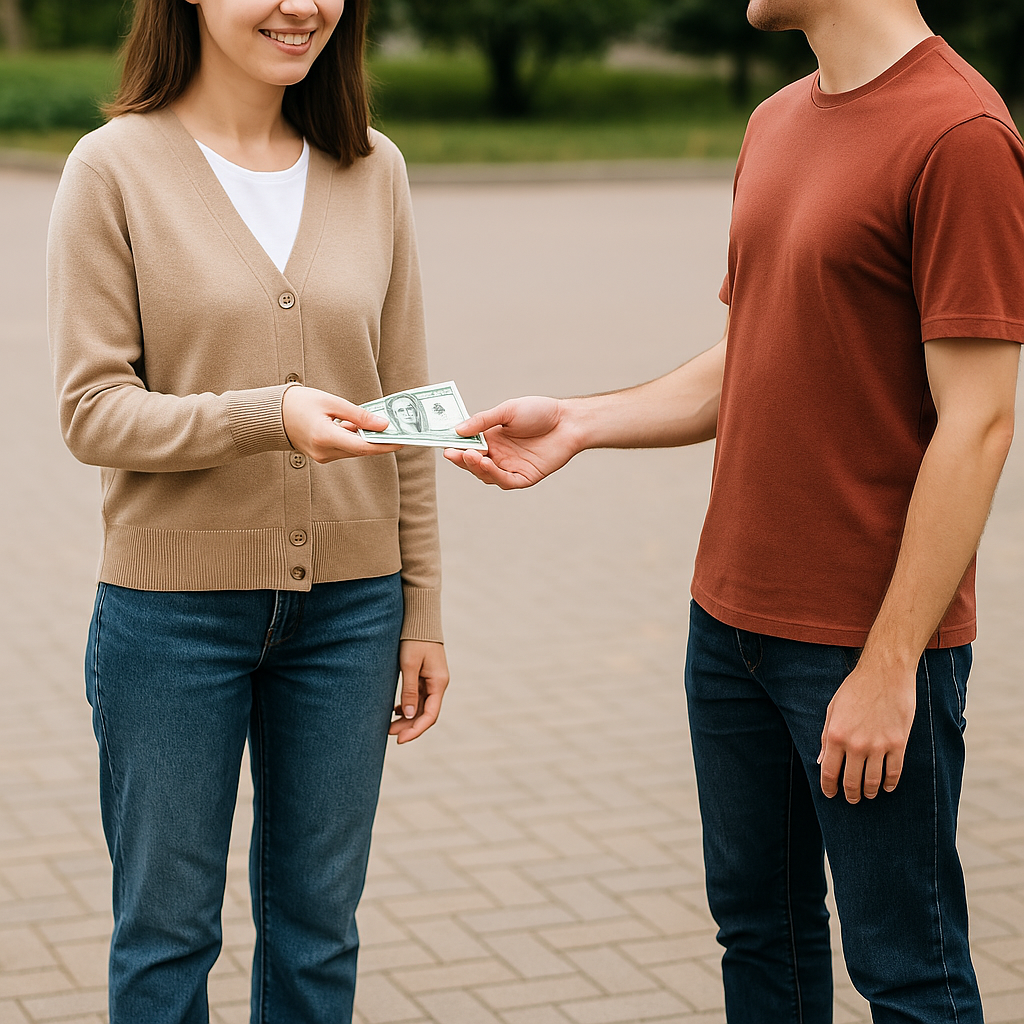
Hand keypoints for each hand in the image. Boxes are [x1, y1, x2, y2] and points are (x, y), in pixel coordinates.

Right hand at [282, 386, 399, 462]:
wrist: (272, 415)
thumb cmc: (299, 403)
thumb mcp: (331, 402)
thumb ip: (358, 415)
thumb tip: (383, 425)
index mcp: (324, 436)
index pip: (362, 447)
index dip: (384, 445)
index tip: (402, 440)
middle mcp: (323, 451)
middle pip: (360, 450)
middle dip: (380, 442)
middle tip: (400, 431)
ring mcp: (322, 456)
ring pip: (354, 450)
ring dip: (368, 440)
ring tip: (385, 427)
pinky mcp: (322, 455)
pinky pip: (345, 449)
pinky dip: (356, 440)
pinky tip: (363, 428)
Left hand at [389, 641, 449, 743]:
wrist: (420, 619)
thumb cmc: (414, 640)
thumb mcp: (409, 665)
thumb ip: (409, 690)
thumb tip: (409, 715)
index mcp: (439, 683)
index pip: (430, 715)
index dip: (416, 730)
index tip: (400, 739)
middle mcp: (438, 684)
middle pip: (425, 713)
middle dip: (408, 726)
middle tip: (388, 733)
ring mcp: (432, 680)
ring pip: (421, 706)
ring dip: (407, 718)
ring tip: (389, 725)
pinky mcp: (425, 676)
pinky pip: (419, 697)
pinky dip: (408, 706)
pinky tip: (396, 710)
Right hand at [442, 396, 578, 488]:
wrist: (568, 421)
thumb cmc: (539, 412)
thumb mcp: (507, 411)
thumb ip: (482, 420)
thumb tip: (456, 430)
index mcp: (491, 439)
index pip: (467, 446)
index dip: (455, 446)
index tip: (443, 444)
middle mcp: (498, 455)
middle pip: (474, 463)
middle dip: (462, 459)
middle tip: (451, 453)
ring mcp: (511, 468)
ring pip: (486, 475)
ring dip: (476, 467)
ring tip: (469, 456)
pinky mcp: (524, 477)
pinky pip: (505, 481)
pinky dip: (494, 475)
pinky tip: (486, 464)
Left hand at [818, 658, 916, 802]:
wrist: (885, 673)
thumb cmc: (855, 688)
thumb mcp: (833, 710)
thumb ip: (826, 737)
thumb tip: (821, 761)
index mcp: (836, 735)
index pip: (829, 772)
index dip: (829, 788)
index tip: (830, 794)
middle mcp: (856, 744)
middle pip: (851, 782)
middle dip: (850, 795)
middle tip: (851, 799)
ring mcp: (878, 746)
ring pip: (873, 781)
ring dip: (870, 792)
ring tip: (868, 794)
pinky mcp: (898, 743)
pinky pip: (894, 772)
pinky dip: (890, 784)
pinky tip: (887, 787)